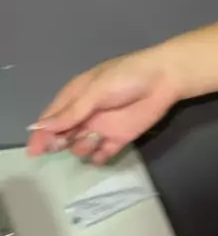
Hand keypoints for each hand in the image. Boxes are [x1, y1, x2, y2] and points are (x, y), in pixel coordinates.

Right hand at [27, 45, 182, 163]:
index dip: (41, 133)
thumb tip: (42, 127)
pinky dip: (98, 157)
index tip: (34, 151)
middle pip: (63, 135)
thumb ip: (71, 112)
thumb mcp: (95, 91)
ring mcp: (102, 126)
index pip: (52, 118)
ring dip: (81, 147)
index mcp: (76, 96)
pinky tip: (101, 153)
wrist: (164, 79)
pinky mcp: (119, 138)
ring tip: (93, 139)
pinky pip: (102, 153)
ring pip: (80, 146)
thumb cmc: (126, 78)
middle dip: (59, 142)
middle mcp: (85, 113)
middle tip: (66, 142)